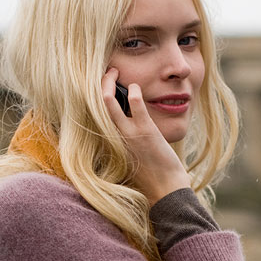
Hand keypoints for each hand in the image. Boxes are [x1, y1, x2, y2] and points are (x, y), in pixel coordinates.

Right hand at [102, 68, 191, 205]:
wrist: (165, 188)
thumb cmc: (151, 174)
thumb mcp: (131, 156)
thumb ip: (125, 140)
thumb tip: (127, 124)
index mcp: (110, 142)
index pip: (95, 115)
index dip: (95, 97)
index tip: (102, 85)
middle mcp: (114, 137)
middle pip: (96, 105)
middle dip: (99, 84)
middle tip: (108, 72)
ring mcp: (128, 133)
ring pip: (108, 102)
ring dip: (110, 82)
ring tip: (115, 73)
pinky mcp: (144, 131)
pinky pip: (135, 104)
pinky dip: (135, 91)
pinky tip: (137, 87)